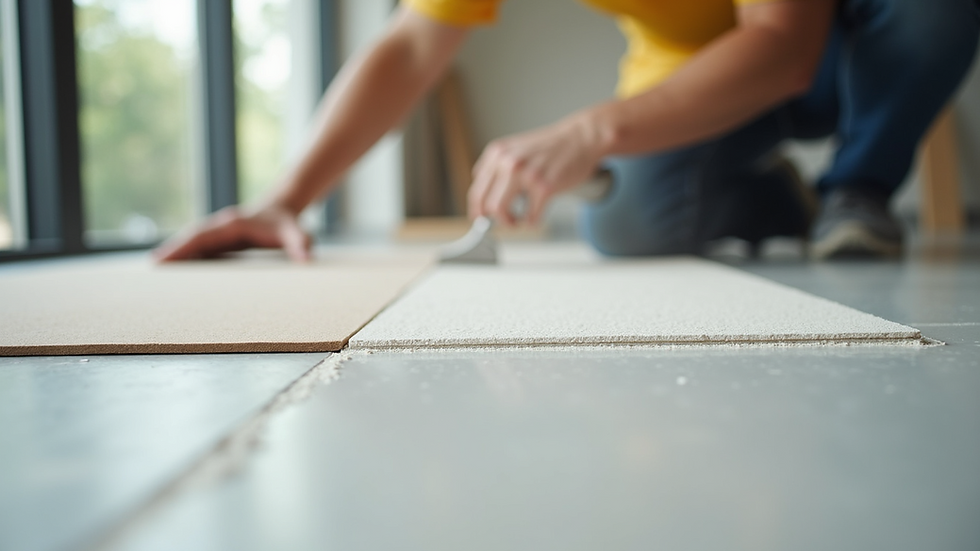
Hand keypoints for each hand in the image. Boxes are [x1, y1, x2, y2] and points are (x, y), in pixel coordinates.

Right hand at [153, 204, 311, 261]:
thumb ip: (301, 243)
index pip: (202, 236)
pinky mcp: (222, 240)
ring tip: (154, 271)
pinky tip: (176, 272)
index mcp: (232, 225)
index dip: (182, 246)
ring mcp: (220, 233)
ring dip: (175, 255)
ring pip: (192, 243)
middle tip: (151, 267)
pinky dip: (186, 257)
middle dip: (171, 251)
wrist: (284, 208)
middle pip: (191, 239)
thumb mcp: (296, 232)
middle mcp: (221, 227)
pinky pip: (201, 249)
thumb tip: (307, 259)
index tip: (163, 258)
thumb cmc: (287, 223)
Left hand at [468, 113, 609, 225]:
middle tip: (504, 221)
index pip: (476, 190)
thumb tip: (482, 197)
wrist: (580, 138)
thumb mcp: (514, 148)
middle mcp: (508, 163)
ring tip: (519, 220)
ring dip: (510, 223)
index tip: (481, 219)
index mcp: (497, 153)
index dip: (477, 210)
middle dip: (494, 219)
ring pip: (501, 212)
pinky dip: (532, 222)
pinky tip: (536, 215)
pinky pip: (530, 217)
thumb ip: (496, 168)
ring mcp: (527, 175)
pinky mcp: (545, 187)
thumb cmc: (551, 147)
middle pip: (487, 204)